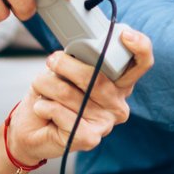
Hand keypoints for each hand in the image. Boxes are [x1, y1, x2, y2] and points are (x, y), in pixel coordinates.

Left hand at [6, 29, 154, 165]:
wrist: (33, 130)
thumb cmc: (52, 96)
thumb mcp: (65, 70)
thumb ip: (77, 59)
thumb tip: (72, 53)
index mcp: (118, 83)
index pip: (141, 63)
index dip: (140, 47)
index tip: (124, 35)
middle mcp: (118, 104)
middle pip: (96, 77)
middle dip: (66, 65)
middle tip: (52, 61)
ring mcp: (106, 123)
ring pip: (70, 93)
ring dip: (46, 85)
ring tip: (42, 88)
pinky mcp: (89, 138)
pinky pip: (60, 112)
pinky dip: (44, 105)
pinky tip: (42, 108)